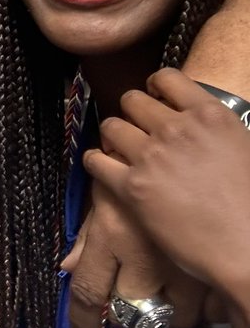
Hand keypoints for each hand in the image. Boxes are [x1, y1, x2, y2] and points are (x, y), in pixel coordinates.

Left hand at [60, 177, 204, 327]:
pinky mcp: (211, 261)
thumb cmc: (129, 164)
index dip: (83, 320)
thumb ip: (86, 235)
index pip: (89, 291)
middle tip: (133, 300)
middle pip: (134, 312)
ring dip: (169, 310)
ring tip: (166, 291)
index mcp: (111, 237)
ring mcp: (182, 262)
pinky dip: (204, 304)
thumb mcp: (102, 196)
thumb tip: (67, 270)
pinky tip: (195, 286)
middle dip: (131, 314)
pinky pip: (210, 305)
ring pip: (177, 314)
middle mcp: (145, 256)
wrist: (173, 140)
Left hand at [83, 68, 249, 303]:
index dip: (155, 86)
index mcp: (211, 116)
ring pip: (110, 126)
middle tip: (138, 129)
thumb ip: (219, 129)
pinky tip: (101, 165)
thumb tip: (204, 122)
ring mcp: (151, 156)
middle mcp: (177, 129)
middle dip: (132, 113)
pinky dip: (94, 161)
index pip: (167, 77)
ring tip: (120, 147)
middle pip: (132, 100)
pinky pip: (95, 160)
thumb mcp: (248, 149)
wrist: (247, 249)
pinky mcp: (131, 186)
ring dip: (113, 135)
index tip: (154, 98)